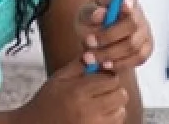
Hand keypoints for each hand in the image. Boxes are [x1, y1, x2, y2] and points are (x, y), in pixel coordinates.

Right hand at [12, 58, 127, 123]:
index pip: (110, 79)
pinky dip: (112, 117)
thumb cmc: (47, 101)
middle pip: (120, 95)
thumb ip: (78, 65)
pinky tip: (100, 112)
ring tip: (101, 101)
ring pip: (121, 111)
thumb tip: (95, 51)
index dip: (108, 74)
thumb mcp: (58, 78)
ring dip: (115, 104)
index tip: (101, 75)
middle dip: (114, 88)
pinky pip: (116, 123)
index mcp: (77, 91)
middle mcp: (88, 110)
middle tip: (103, 87)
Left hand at [75, 0, 152, 71]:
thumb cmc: (92, 21)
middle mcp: (138, 12)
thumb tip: (100, 14)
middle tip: (88, 42)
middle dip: (109, 36)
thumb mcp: (84, 14)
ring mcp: (145, 31)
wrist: (96, 40)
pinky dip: (120, 63)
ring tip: (90, 58)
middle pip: (132, 24)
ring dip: (110, 54)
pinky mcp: (146, 49)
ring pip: (133, 45)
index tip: (123, 5)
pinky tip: (104, 64)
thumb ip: (90, 12)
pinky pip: (138, 59)